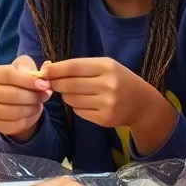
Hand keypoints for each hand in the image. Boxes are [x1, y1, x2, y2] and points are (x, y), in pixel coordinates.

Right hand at [0, 55, 51, 140]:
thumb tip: (40, 75)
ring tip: (39, 104)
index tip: (44, 84)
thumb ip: (30, 67)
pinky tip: (32, 114)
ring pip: (14, 111)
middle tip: (46, 94)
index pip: (8, 75)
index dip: (28, 80)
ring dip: (32, 108)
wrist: (15, 99)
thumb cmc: (21, 80)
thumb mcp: (25, 67)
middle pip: (13, 94)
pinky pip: (14, 125)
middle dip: (34, 96)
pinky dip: (28, 121)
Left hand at [42, 57, 173, 152]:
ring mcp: (107, 103)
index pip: (74, 67)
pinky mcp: (104, 119)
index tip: (43, 70)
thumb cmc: (119, 80)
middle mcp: (108, 85)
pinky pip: (79, 112)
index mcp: (107, 67)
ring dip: (66, 95)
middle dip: (56, 83)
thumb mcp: (104, 67)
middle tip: (50, 82)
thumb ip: (79, 67)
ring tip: (72, 92)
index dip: (55, 69)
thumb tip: (48, 68)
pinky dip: (76, 106)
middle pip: (70, 85)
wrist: (142, 104)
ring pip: (72, 99)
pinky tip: (84, 102)